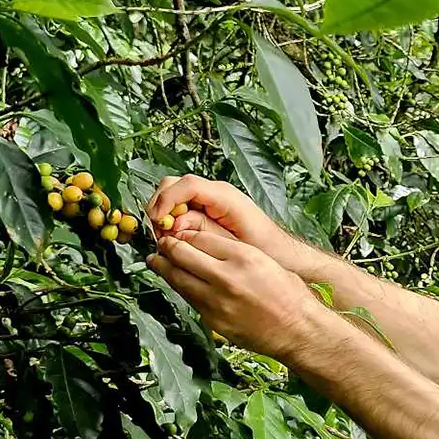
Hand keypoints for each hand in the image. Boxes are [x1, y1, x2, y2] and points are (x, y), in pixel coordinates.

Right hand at [146, 175, 308, 273]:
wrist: (282, 253)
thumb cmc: (265, 250)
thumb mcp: (232, 244)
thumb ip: (202, 232)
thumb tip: (174, 226)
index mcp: (225, 197)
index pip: (187, 185)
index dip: (166, 200)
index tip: (157, 220)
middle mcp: (216, 192)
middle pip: (173, 184)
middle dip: (159, 206)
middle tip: (158, 232)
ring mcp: (210, 198)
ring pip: (173, 195)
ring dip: (162, 215)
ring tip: (166, 238)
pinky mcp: (206, 208)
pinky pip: (181, 207)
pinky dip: (170, 220)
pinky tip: (174, 238)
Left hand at [146, 228, 321, 362]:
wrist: (298, 330)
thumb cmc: (289, 295)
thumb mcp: (264, 260)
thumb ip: (234, 250)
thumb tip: (204, 242)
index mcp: (243, 256)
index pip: (199, 237)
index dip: (184, 233)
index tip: (178, 233)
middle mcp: (227, 277)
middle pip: (181, 254)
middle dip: (167, 247)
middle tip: (161, 244)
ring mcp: (217, 301)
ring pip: (177, 278)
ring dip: (164, 267)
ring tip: (157, 260)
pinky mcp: (213, 320)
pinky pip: (189, 299)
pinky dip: (180, 288)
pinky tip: (178, 282)